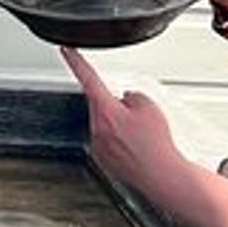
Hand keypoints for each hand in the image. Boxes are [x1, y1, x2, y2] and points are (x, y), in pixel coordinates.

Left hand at [60, 48, 184, 202]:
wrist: (161, 175)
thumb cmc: (155, 144)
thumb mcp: (149, 106)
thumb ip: (132, 95)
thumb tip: (126, 99)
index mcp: (106, 109)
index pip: (88, 78)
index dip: (76, 62)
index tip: (66, 51)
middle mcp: (97, 128)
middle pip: (103, 106)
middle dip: (119, 108)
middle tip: (140, 120)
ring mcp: (99, 145)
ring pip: (108, 125)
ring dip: (122, 126)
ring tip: (141, 138)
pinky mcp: (104, 159)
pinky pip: (111, 142)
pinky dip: (123, 142)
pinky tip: (137, 148)